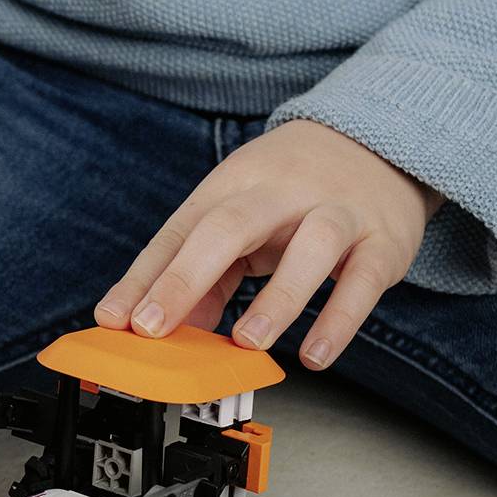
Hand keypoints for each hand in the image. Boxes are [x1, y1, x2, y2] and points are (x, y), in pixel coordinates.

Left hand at [97, 119, 440, 368]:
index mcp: (235, 184)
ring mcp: (337, 213)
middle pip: (230, 225)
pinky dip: (339, 320)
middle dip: (186, 277)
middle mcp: (283, 192)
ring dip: (276, 298)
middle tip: (154, 327)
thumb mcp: (241, 214)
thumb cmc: (293, 187)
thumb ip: (207, 273)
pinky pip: (363, 282)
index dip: (145, 277)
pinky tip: (314, 354)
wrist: (377, 142)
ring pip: (311, 246)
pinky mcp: (382, 242)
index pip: (181, 231)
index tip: (114, 319)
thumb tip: (172, 329)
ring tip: (247, 342)